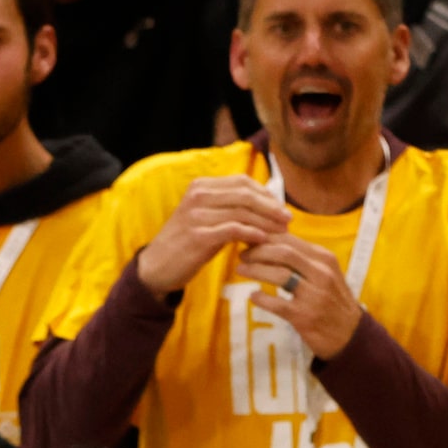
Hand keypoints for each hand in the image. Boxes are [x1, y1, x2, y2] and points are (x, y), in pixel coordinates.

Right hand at [134, 174, 287, 294]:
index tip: (281, 208)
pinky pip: (234, 230)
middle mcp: (198, 195)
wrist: (158, 266)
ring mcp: (197, 214)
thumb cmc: (189, 242)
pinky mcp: (199, 235)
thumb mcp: (208, 218)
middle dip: (271, 207)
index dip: (266, 194)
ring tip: (282, 232)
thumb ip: (230, 207)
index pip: (242, 182)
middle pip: (246, 194)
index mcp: (201, 186)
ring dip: (266, 222)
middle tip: (288, 220)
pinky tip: (265, 240)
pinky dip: (253, 234)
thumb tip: (266, 204)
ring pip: (242, 212)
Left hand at [238, 235, 364, 359]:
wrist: (351, 336)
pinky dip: (261, 298)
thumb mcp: (325, 273)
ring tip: (240, 269)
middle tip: (242, 254)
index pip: (290, 239)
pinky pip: (276, 303)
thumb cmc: (332, 301)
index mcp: (325, 259)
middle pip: (283, 252)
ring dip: (255, 270)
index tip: (249, 239)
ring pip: (278, 274)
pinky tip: (253, 296)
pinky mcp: (305, 317)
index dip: (265, 237)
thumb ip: (303, 258)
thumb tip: (272, 240)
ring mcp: (314, 296)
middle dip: (257, 251)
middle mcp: (322, 274)